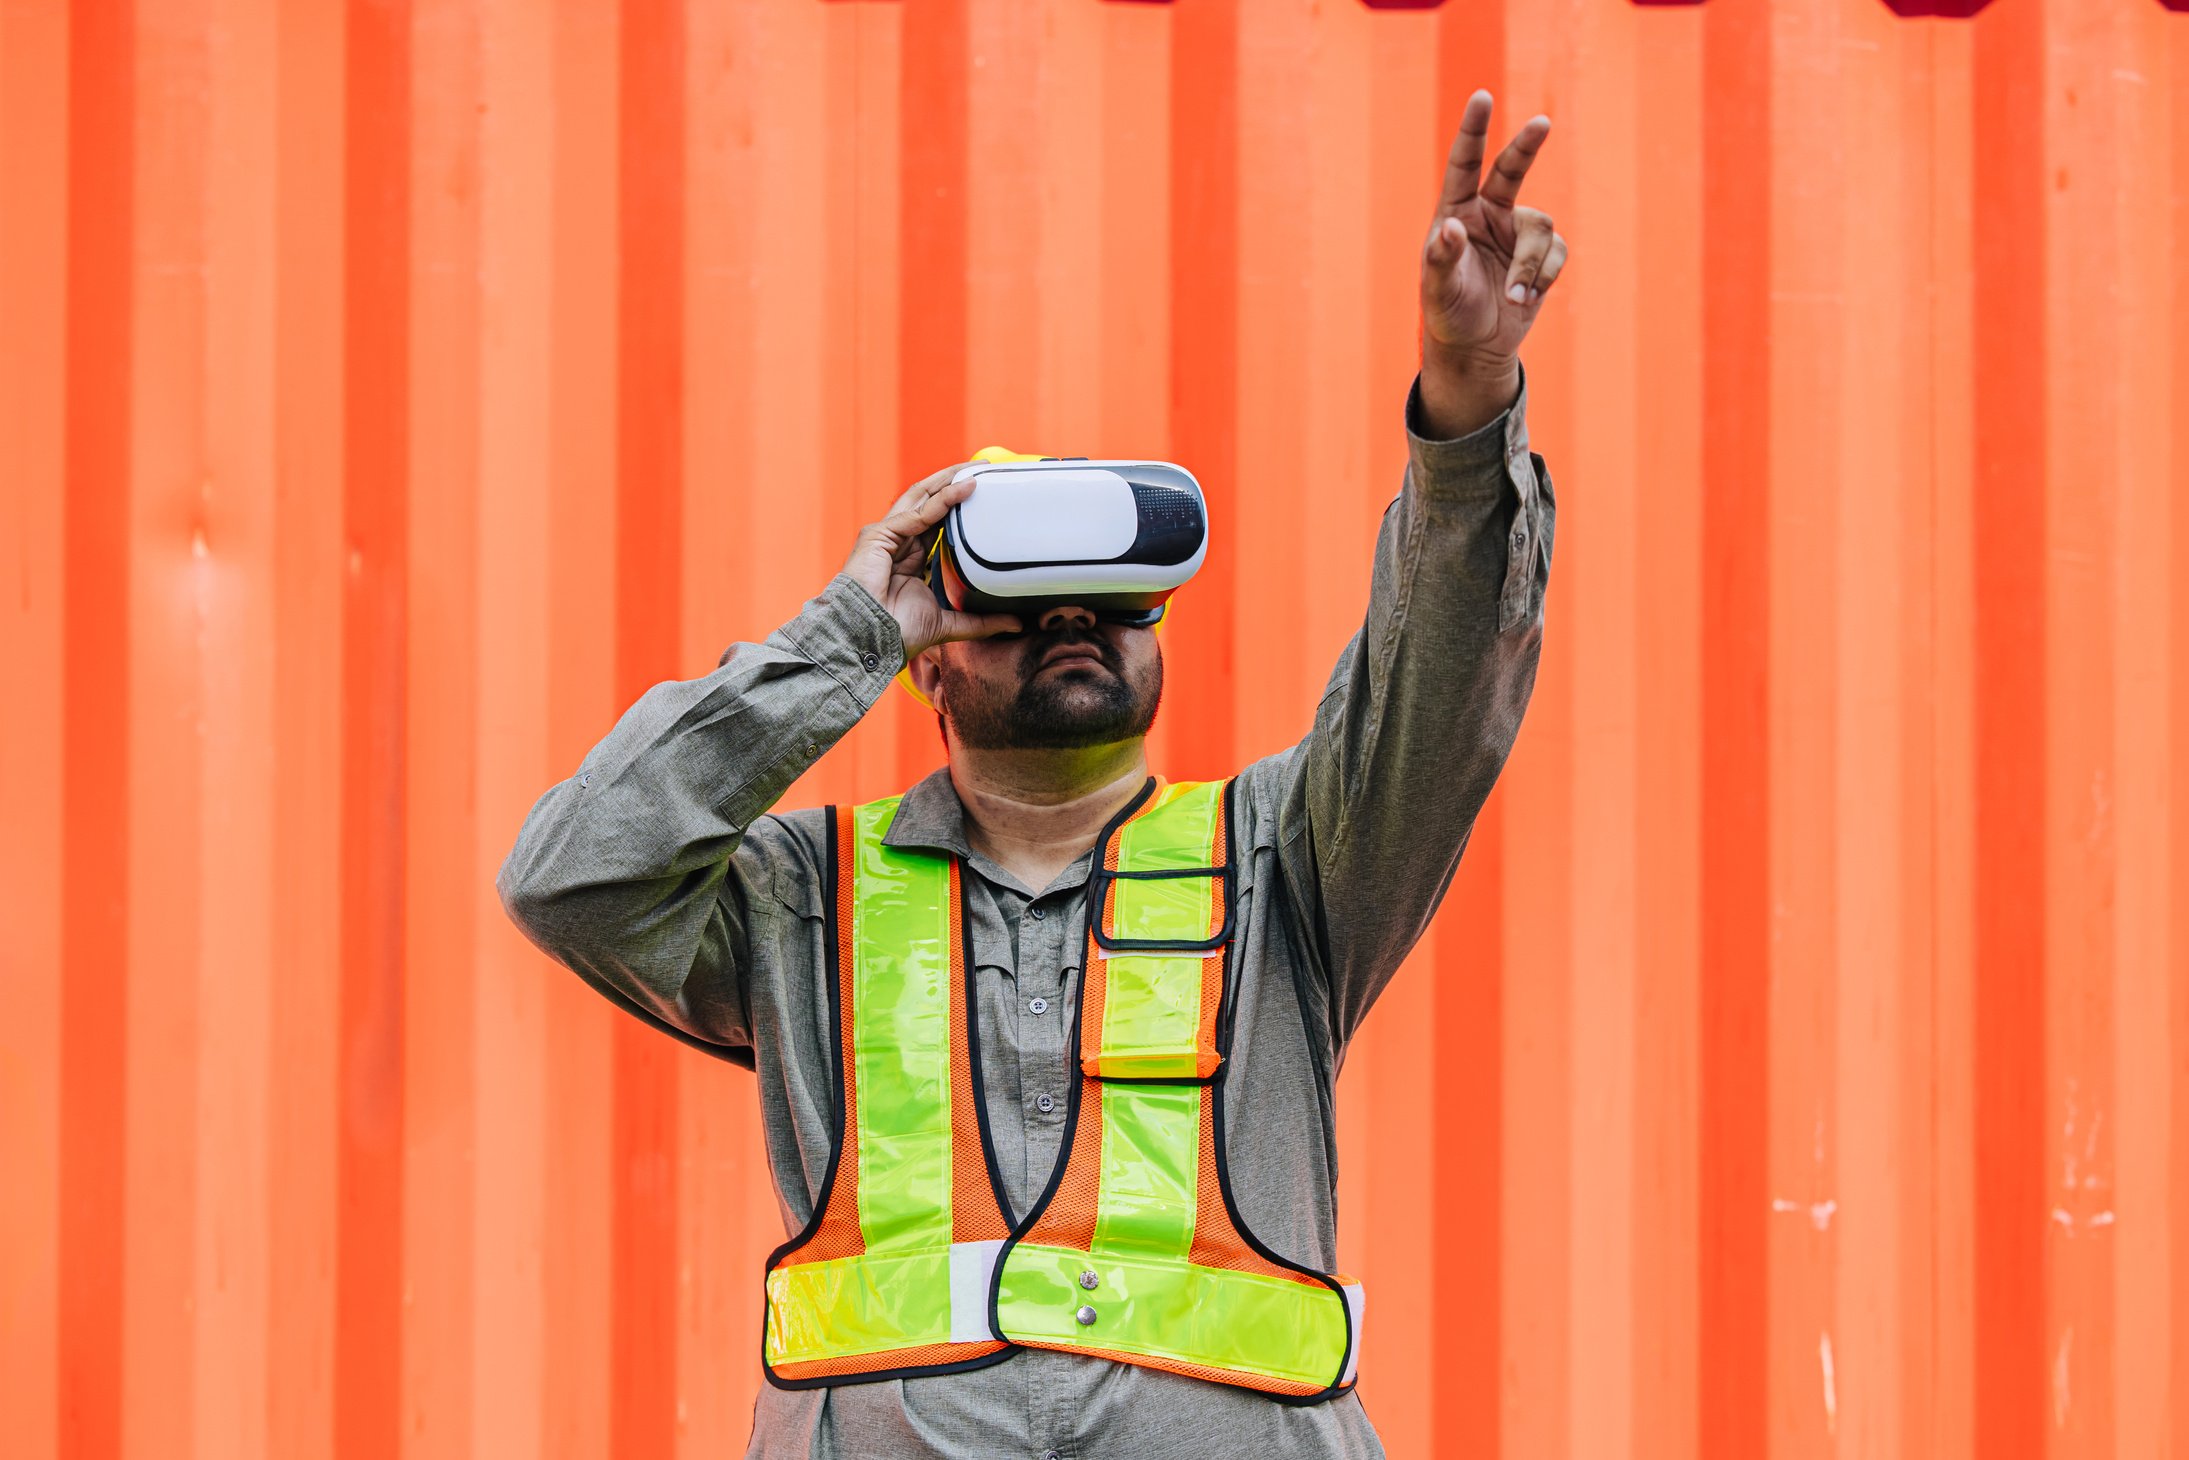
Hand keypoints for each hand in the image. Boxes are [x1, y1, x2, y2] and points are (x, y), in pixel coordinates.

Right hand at [841, 464, 1023, 660]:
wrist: (869, 639)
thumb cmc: (897, 632)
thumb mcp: (949, 623)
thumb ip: (980, 620)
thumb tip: (1016, 624)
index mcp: (910, 557)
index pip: (937, 521)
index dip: (958, 506)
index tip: (984, 495)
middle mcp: (898, 541)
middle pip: (928, 501)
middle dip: (953, 482)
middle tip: (982, 469)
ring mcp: (887, 535)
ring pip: (922, 498)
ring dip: (948, 481)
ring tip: (976, 469)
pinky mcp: (879, 534)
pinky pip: (918, 512)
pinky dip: (943, 499)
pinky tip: (965, 488)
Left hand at [1417, 91, 1566, 436]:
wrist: (1476, 345)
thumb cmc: (1448, 313)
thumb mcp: (1437, 289)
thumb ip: (1441, 258)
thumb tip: (1451, 227)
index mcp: (1456, 212)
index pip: (1464, 164)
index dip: (1474, 130)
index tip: (1482, 97)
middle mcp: (1489, 213)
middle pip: (1513, 169)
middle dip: (1528, 145)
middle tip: (1542, 122)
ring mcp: (1518, 231)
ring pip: (1542, 229)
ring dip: (1530, 266)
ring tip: (1513, 297)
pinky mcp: (1541, 255)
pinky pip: (1556, 254)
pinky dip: (1543, 279)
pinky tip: (1524, 299)